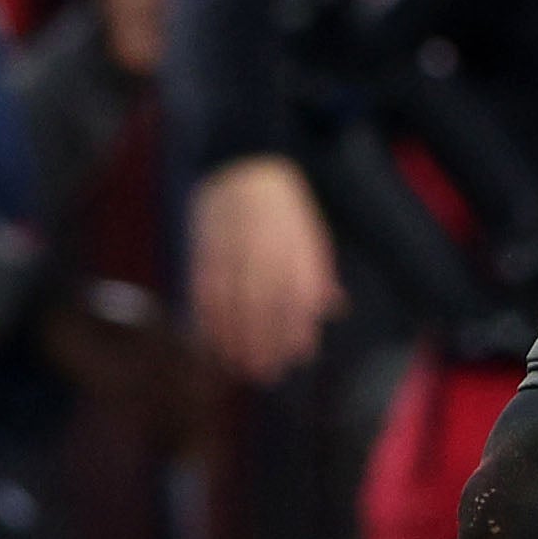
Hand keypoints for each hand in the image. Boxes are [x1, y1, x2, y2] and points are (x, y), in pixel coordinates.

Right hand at [186, 152, 339, 384]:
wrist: (245, 164)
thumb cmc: (284, 208)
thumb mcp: (311, 235)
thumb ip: (318, 273)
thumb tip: (332, 308)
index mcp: (295, 247)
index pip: (297, 298)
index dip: (295, 331)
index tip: (293, 358)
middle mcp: (265, 250)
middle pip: (262, 307)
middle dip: (262, 344)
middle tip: (262, 374)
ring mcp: (233, 249)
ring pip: (231, 302)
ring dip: (233, 338)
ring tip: (236, 365)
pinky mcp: (206, 247)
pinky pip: (205, 289)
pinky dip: (207, 317)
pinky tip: (210, 338)